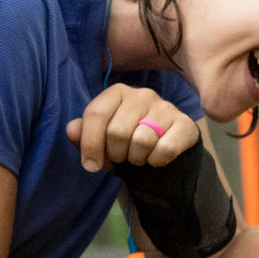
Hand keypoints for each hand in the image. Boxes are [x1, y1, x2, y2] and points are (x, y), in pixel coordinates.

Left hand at [66, 84, 199, 171]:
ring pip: (142, 141)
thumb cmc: (126, 141)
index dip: (90, 144)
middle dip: (115, 154)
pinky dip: (156, 161)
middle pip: (117, 131)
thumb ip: (82, 133)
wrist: (163, 148)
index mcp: (117, 92)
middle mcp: (143, 94)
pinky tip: (156, 159)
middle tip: (120, 158)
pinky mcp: (185, 124)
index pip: (96, 114)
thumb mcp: (101, 138)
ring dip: (136, 159)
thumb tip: (73, 130)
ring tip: (137, 158)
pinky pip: (165, 149)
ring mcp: (166, 107)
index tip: (90, 166)